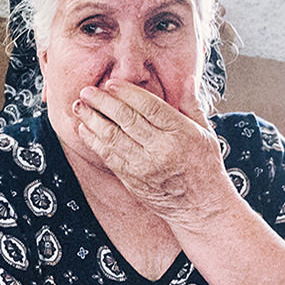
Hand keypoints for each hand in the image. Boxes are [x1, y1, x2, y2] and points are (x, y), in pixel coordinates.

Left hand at [70, 82, 232, 227]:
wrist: (199, 205)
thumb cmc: (204, 165)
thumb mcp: (205, 132)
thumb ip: (191, 105)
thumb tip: (188, 78)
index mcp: (180, 133)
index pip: (150, 107)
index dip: (127, 93)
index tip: (110, 83)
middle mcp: (161, 148)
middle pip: (127, 120)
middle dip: (103, 103)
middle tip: (87, 91)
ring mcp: (144, 165)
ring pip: (112, 138)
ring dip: (92, 120)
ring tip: (79, 107)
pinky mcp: (131, 179)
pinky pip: (108, 156)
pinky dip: (93, 141)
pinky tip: (84, 129)